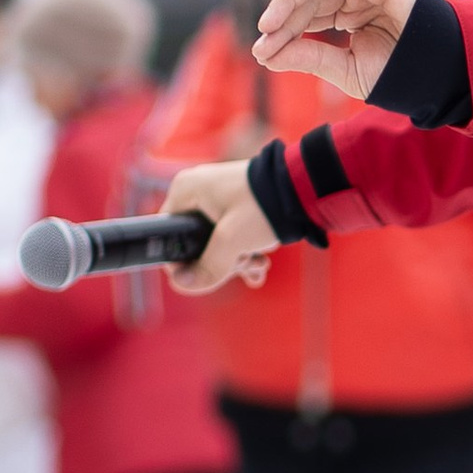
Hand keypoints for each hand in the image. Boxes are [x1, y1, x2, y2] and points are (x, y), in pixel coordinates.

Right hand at [162, 162, 275, 292]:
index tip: (207, 273)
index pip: (167, 236)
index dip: (183, 262)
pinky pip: (232, 237)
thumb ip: (208, 267)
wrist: (305, 188)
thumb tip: (183, 284)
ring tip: (258, 263)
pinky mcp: (237, 207)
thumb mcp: (233, 240)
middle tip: (242, 264)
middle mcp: (198, 192)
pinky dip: (244, 252)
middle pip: (194, 244)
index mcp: (186, 191)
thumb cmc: (265, 205)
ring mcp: (218, 199)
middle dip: (220, 262)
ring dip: (236, 261)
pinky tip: (260, 266)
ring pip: (216, 243)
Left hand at [252, 0, 420, 100]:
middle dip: (283, 14)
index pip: (308, 15)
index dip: (283, 30)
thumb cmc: (396, 72)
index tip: (262, 51)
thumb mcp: (343, 68)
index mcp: (349, 14)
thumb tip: (265, 55)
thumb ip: (308, 57)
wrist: (434, 75)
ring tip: (272, 19)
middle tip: (264, 35)